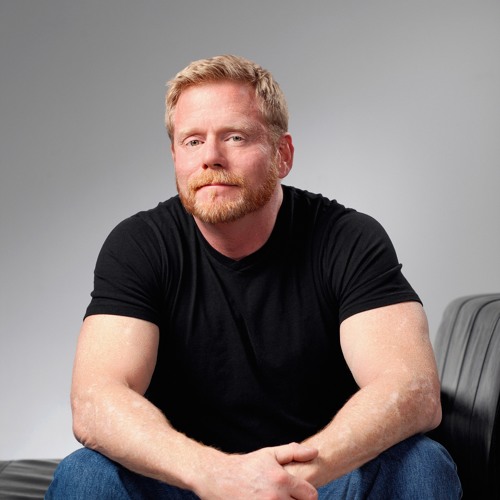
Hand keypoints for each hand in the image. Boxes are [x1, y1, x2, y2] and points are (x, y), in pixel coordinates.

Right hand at [195, 442, 318, 499]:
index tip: (300, 492)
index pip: (311, 495)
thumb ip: (294, 452)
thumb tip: (316, 452)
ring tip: (277, 499)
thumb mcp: (270, 454)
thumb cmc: (247, 465)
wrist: (220, 478)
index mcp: (282, 480)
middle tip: (287, 496)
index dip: (307, 494)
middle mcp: (276, 498)